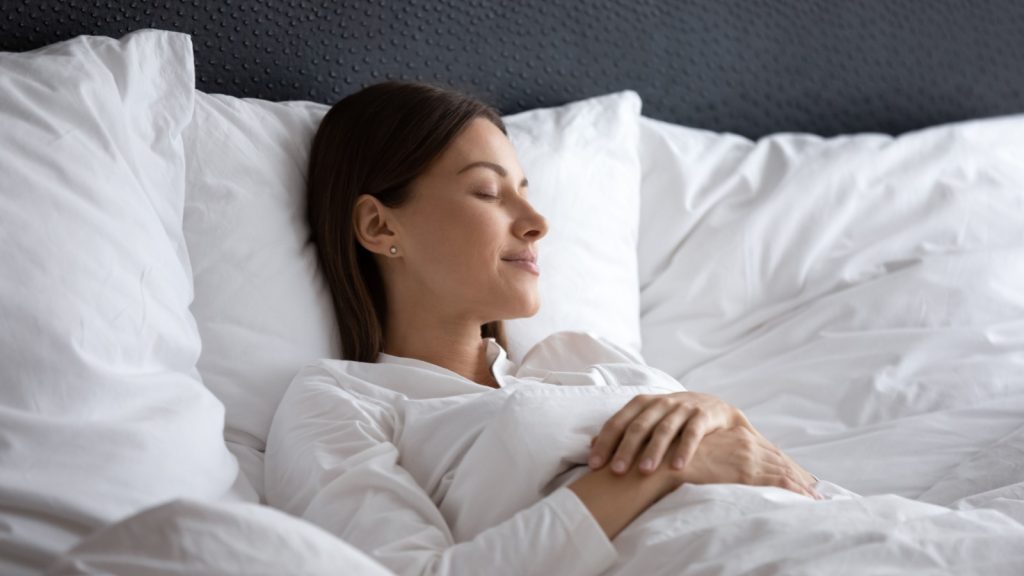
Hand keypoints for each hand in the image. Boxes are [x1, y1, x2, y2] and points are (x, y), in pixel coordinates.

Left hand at [589, 392, 751, 474]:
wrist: (716, 409)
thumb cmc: (673, 419)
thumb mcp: (649, 420)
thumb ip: (624, 430)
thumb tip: (591, 445)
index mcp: (642, 404)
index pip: (618, 422)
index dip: (605, 442)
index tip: (594, 465)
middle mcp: (661, 403)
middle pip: (639, 426)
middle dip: (626, 449)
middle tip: (616, 471)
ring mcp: (683, 408)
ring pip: (665, 429)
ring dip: (653, 450)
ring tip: (644, 471)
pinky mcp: (704, 415)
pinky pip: (693, 433)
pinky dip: (685, 449)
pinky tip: (677, 467)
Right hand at [675, 426, 820, 498]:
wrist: (665, 460)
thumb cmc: (677, 458)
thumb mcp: (700, 450)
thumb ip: (716, 454)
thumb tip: (719, 466)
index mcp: (737, 436)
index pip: (768, 451)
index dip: (784, 463)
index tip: (798, 475)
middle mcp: (745, 443)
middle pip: (779, 460)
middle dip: (797, 474)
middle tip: (815, 487)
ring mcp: (746, 456)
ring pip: (782, 470)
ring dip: (801, 483)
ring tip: (815, 496)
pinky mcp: (745, 470)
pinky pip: (777, 479)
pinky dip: (795, 488)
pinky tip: (806, 496)